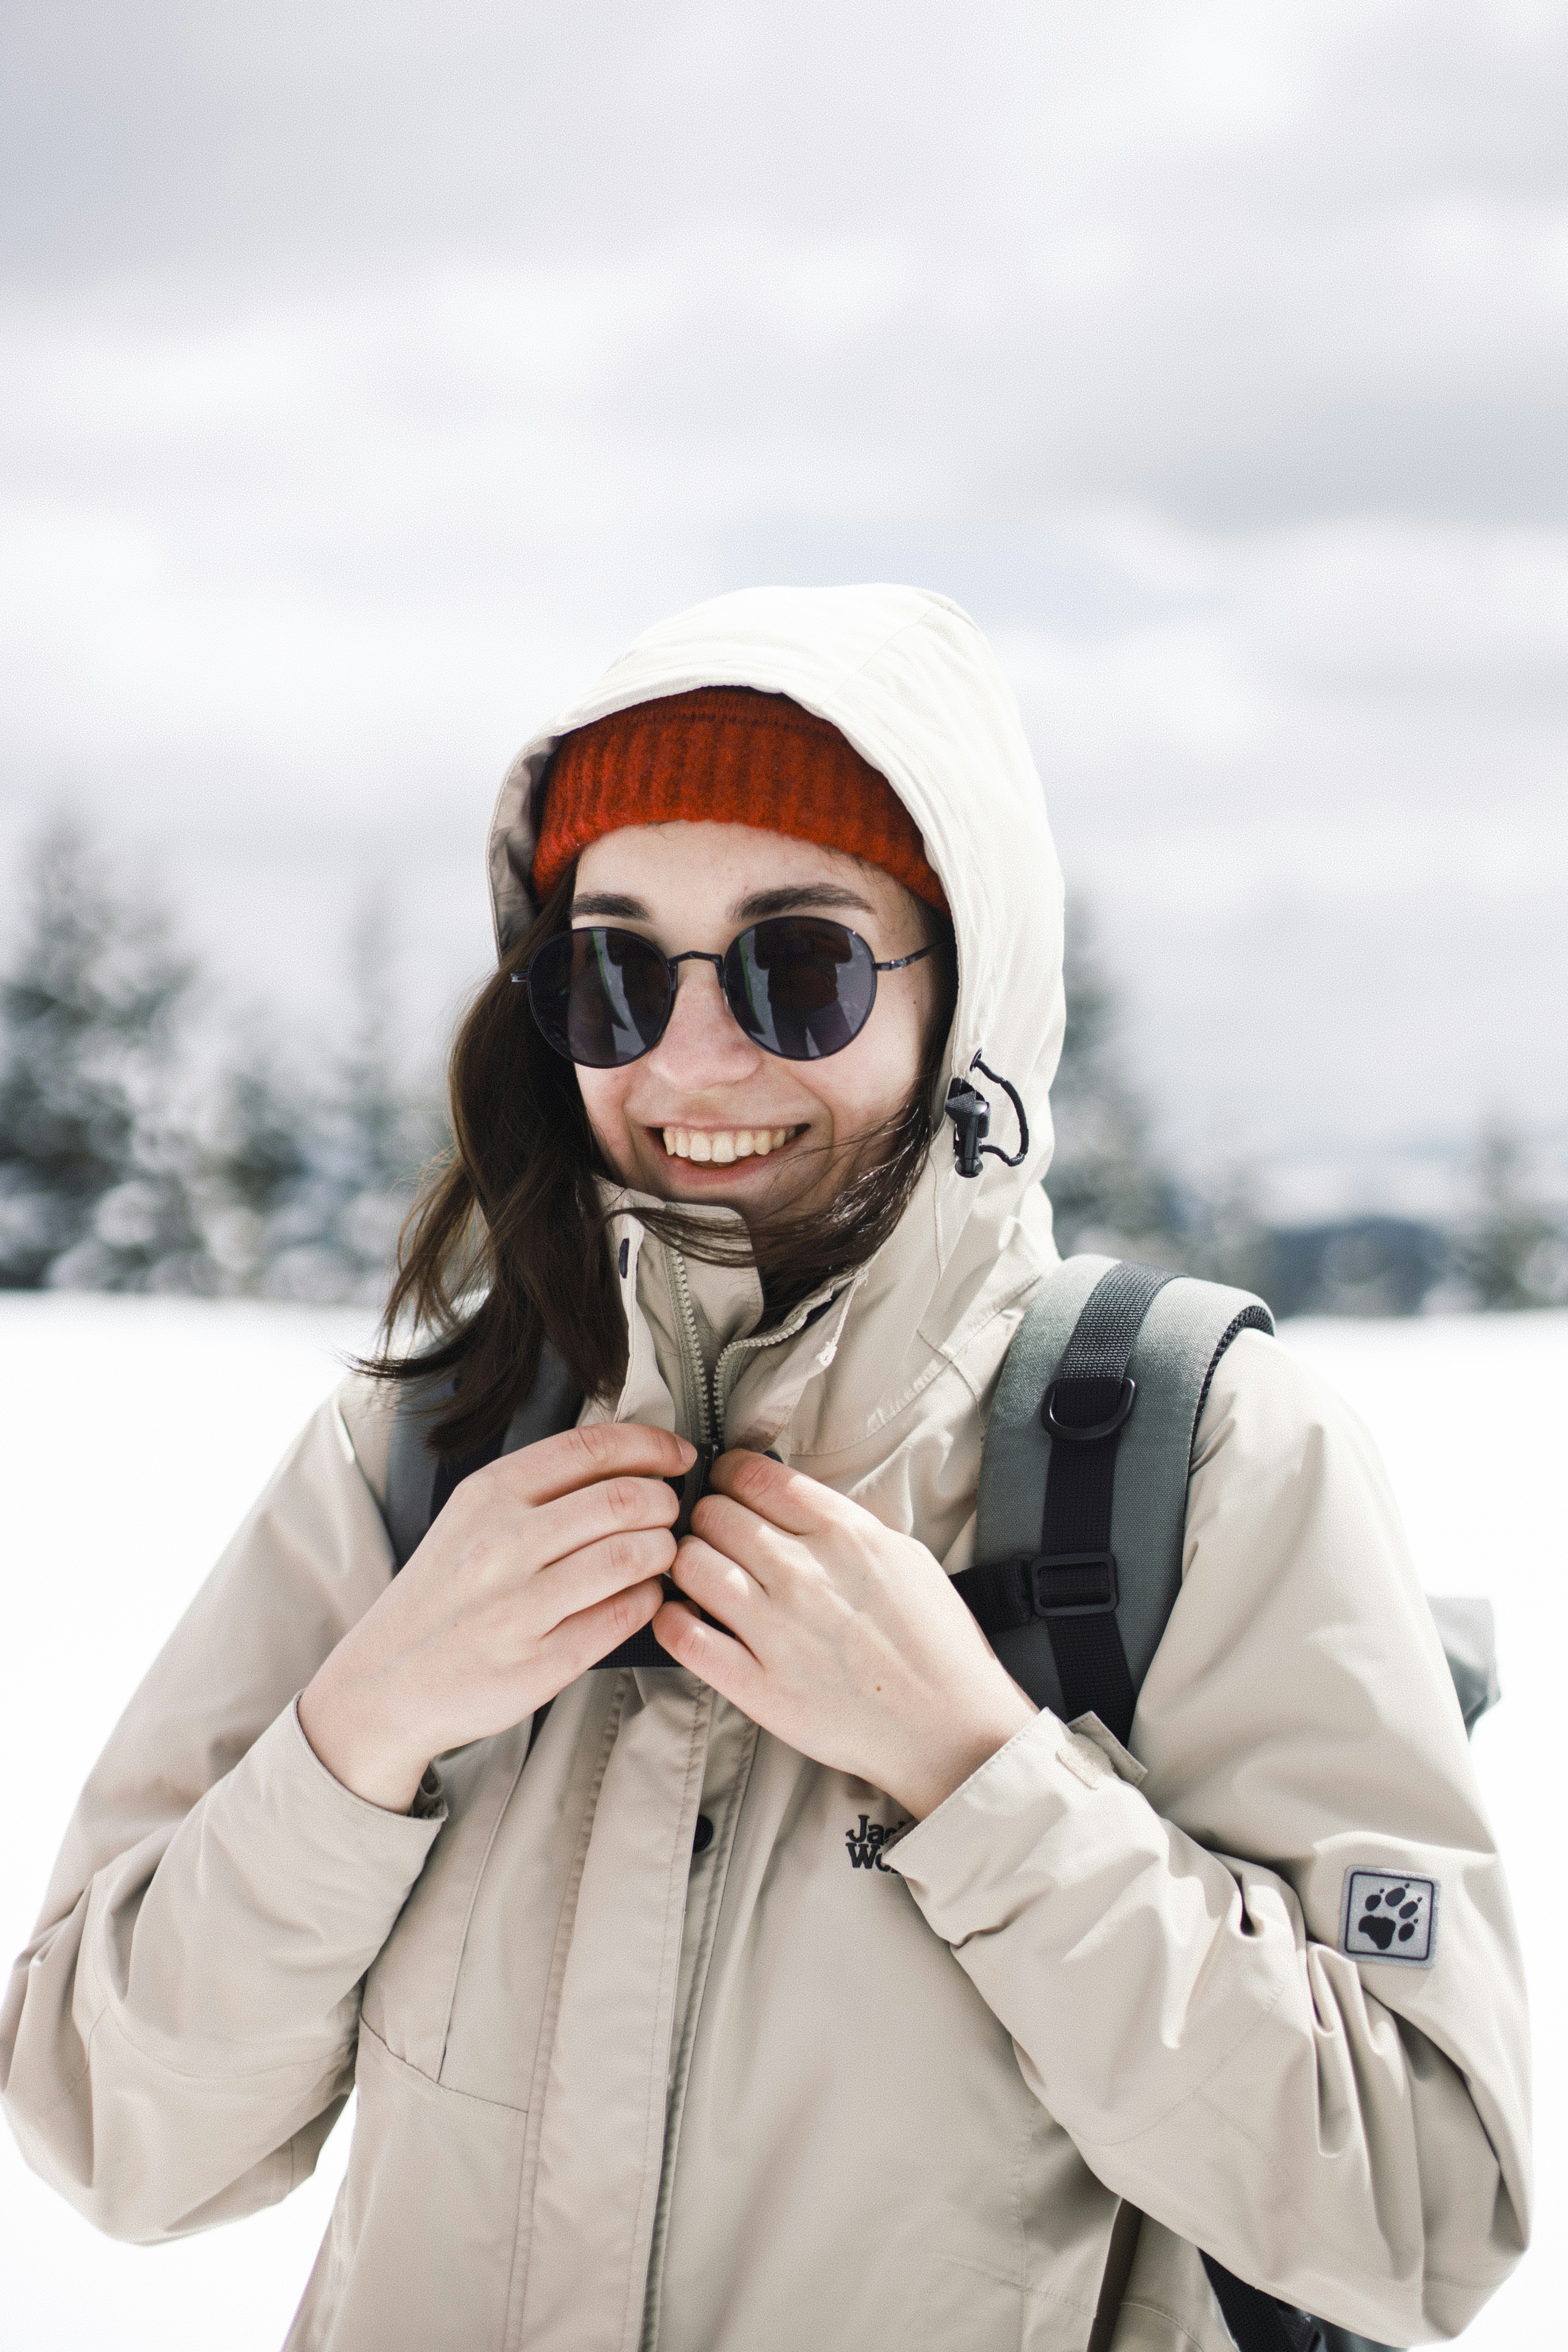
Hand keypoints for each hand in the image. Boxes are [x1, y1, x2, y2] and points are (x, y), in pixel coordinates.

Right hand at [300, 1421, 693, 1811]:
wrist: (385, 1681)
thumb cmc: (444, 1594)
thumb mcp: (472, 1519)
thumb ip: (540, 1488)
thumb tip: (632, 1462)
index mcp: (487, 1496)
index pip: (591, 1447)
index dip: (652, 1445)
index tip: (678, 1456)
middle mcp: (501, 1545)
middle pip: (624, 1499)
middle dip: (665, 1501)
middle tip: (671, 1512)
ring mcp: (519, 1608)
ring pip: (632, 1556)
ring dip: (665, 1549)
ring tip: (662, 1553)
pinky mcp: (539, 1664)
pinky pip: (623, 1616)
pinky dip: (650, 1599)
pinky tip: (644, 1595)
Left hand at [655, 1451, 1035, 1818]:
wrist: (952, 1728)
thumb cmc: (937, 1644)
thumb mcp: (905, 1557)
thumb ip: (846, 1525)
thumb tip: (793, 1505)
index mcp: (844, 1534)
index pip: (754, 1476)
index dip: (728, 1475)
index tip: (727, 1486)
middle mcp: (804, 1573)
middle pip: (714, 1514)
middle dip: (706, 1516)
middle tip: (714, 1534)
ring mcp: (777, 1630)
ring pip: (689, 1564)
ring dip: (685, 1562)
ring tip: (699, 1575)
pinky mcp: (758, 1686)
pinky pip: (683, 1637)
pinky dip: (670, 1619)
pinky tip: (682, 1617)